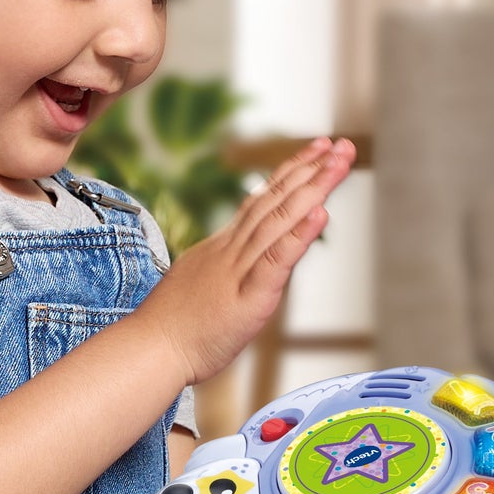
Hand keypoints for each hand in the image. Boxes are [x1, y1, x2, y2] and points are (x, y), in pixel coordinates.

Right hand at [132, 137, 355, 386]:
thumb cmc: (175, 326)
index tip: (316, 150)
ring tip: (338, 163)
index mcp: (224, 246)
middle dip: (311, 170)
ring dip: (313, 190)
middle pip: (276, 201)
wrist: (151, 349)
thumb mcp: (201, 282)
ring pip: (280, 221)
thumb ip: (225, 265)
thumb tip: (240, 255)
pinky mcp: (249, 298)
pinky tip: (320, 213)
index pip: (262, 200)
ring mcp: (240, 271)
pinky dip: (299, 235)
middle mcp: (233, 250)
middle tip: (342, 144)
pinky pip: (276, 261)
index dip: (291, 172)